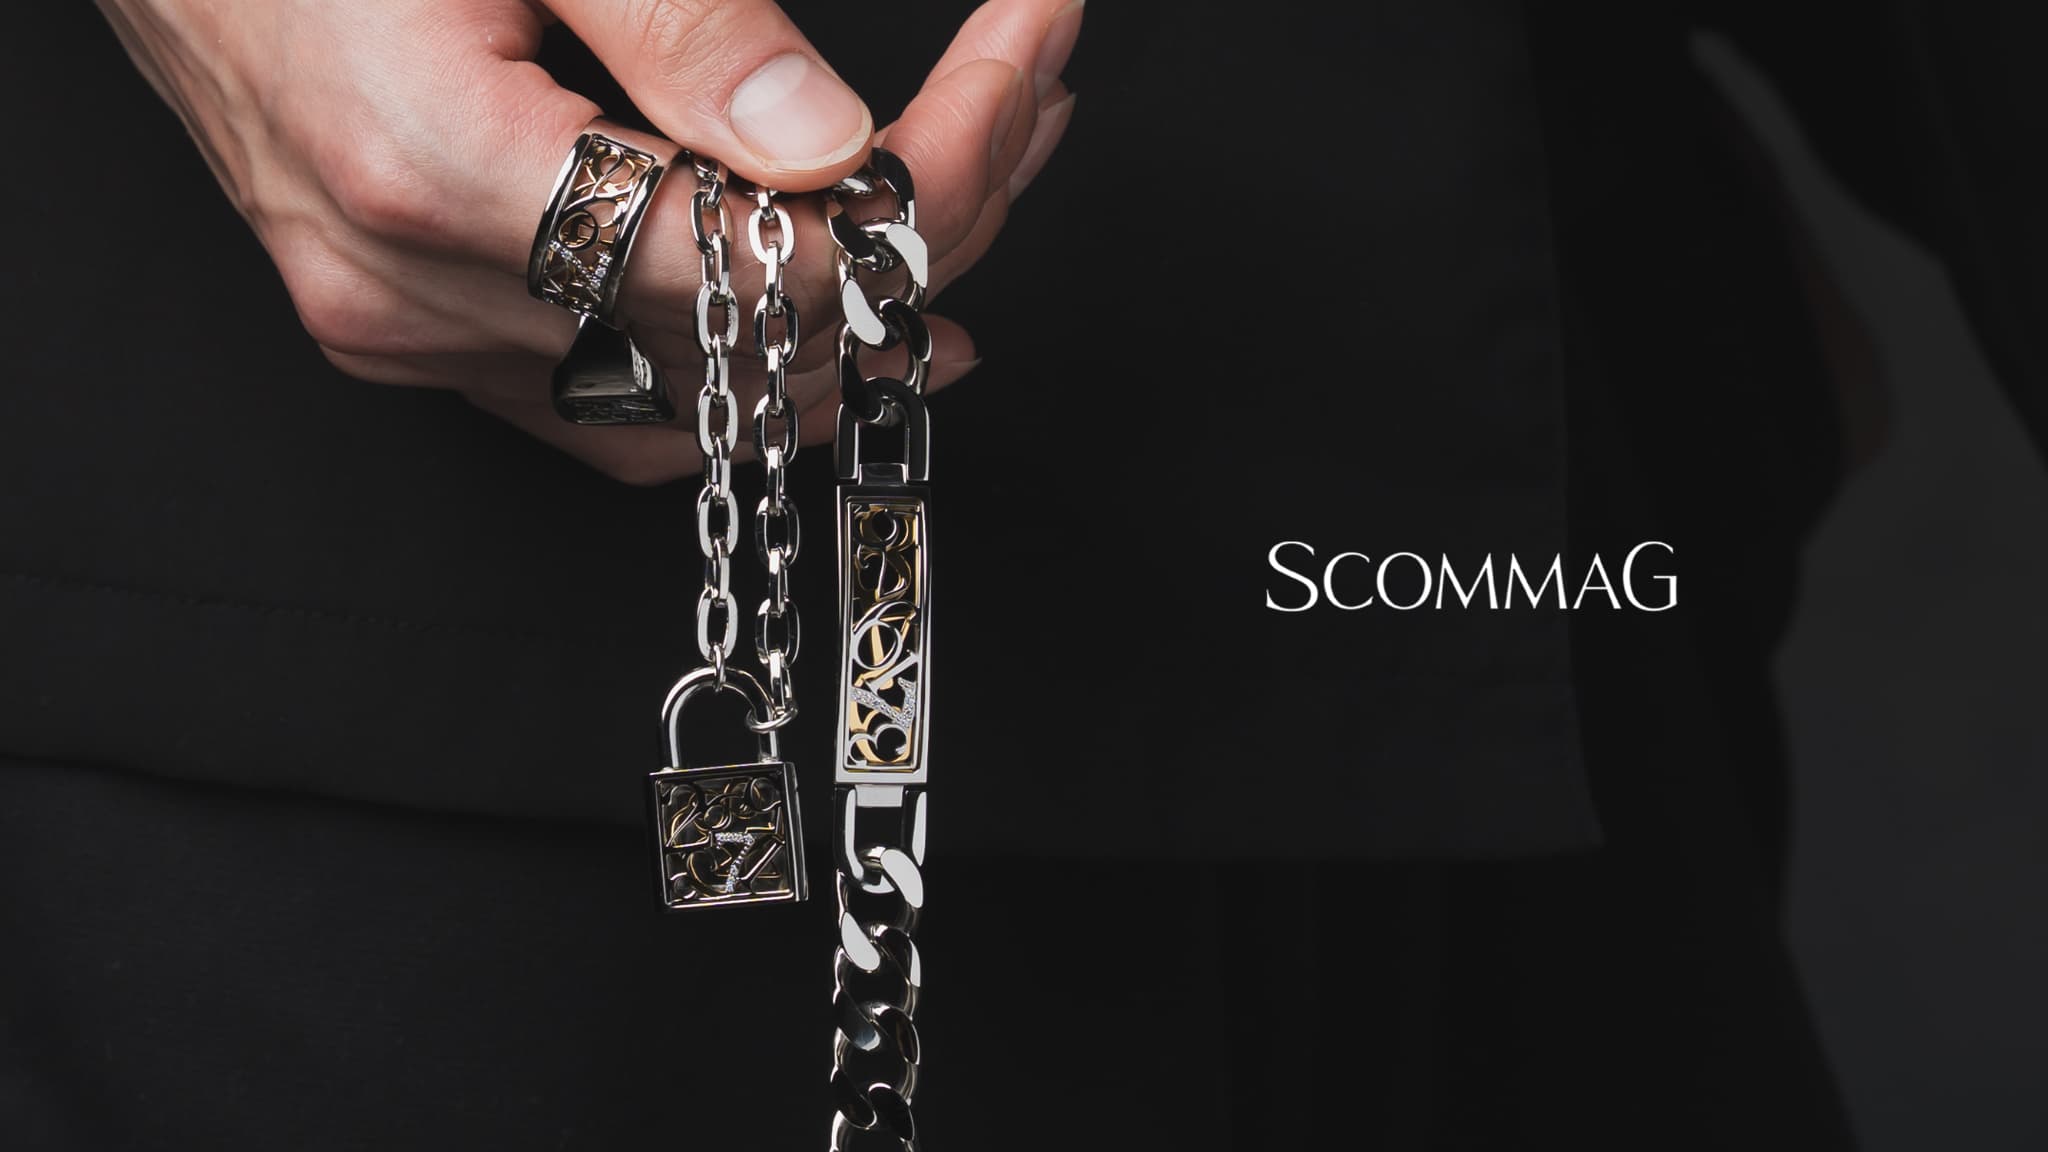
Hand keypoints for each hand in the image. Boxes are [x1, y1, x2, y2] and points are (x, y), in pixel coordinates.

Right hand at [95, 0, 1082, 482]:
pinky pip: (609, 410)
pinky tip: (829, 333)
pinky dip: (740, 377)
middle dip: (925, 225)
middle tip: (1030, 105)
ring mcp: (402, 331)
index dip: (927, 178)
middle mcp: (410, 291)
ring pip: (696, 400)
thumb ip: (678, 22)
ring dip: (854, 311)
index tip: (1027, 65)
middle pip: (749, 334)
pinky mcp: (409, 331)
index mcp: (432, 170)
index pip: (761, 255)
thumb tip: (826, 143)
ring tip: (968, 205)